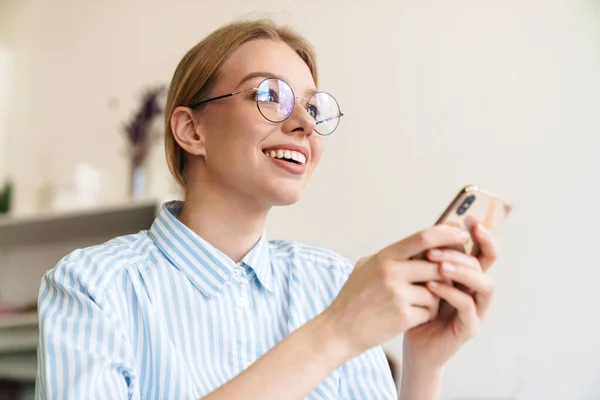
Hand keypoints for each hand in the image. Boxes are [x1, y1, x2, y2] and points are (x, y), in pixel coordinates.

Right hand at [321, 225, 470, 357]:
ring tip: (422, 302)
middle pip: (438, 265)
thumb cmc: (354, 297)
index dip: (447, 233)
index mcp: (385, 257)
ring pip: (438, 291)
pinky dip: (427, 315)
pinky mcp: (403, 316)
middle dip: (448, 273)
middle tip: (448, 279)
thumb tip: (422, 241)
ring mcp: (397, 294)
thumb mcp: (367, 266)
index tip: (462, 235)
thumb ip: (392, 255)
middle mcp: (391, 272)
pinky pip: (430, 311)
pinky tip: (413, 316)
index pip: (424, 237)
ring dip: (436, 298)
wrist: (339, 329)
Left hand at [402, 222, 498, 372]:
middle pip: (484, 263)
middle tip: (433, 250)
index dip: (482, 235)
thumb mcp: (420, 277)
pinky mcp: (468, 327)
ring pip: (485, 284)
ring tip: (438, 265)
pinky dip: (451, 293)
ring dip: (463, 271)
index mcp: (468, 276)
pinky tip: (432, 286)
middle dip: (460, 252)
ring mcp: (476, 310)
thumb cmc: (417, 307)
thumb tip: (428, 230)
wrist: (413, 343)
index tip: (468, 220)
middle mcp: (477, 290)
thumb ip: (428, 258)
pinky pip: (468, 306)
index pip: (484, 251)